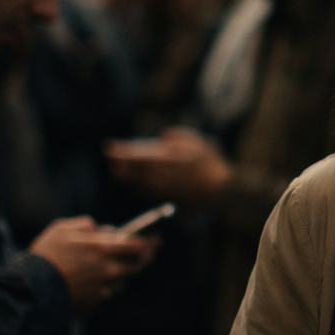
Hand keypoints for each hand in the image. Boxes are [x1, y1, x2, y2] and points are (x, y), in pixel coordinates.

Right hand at [29, 216, 157, 314]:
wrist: (32, 290)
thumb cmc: (45, 256)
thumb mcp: (61, 229)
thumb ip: (85, 225)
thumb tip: (99, 228)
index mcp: (102, 248)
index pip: (137, 245)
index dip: (150, 242)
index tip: (156, 239)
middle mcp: (109, 270)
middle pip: (137, 265)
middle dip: (142, 258)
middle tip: (143, 254)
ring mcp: (104, 288)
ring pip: (124, 280)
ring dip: (123, 272)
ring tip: (112, 266)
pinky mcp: (96, 303)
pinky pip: (108, 293)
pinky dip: (106, 286)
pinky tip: (94, 282)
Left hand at [105, 128, 234, 206]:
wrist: (224, 190)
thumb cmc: (213, 163)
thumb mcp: (200, 141)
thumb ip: (179, 136)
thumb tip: (163, 136)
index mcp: (171, 158)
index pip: (140, 154)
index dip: (123, 151)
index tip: (110, 147)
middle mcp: (165, 173)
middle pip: (137, 169)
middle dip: (121, 164)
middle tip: (110, 159)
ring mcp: (166, 187)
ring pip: (139, 182)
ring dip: (126, 177)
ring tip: (117, 171)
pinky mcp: (168, 198)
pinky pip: (148, 193)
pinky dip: (137, 188)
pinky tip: (133, 185)